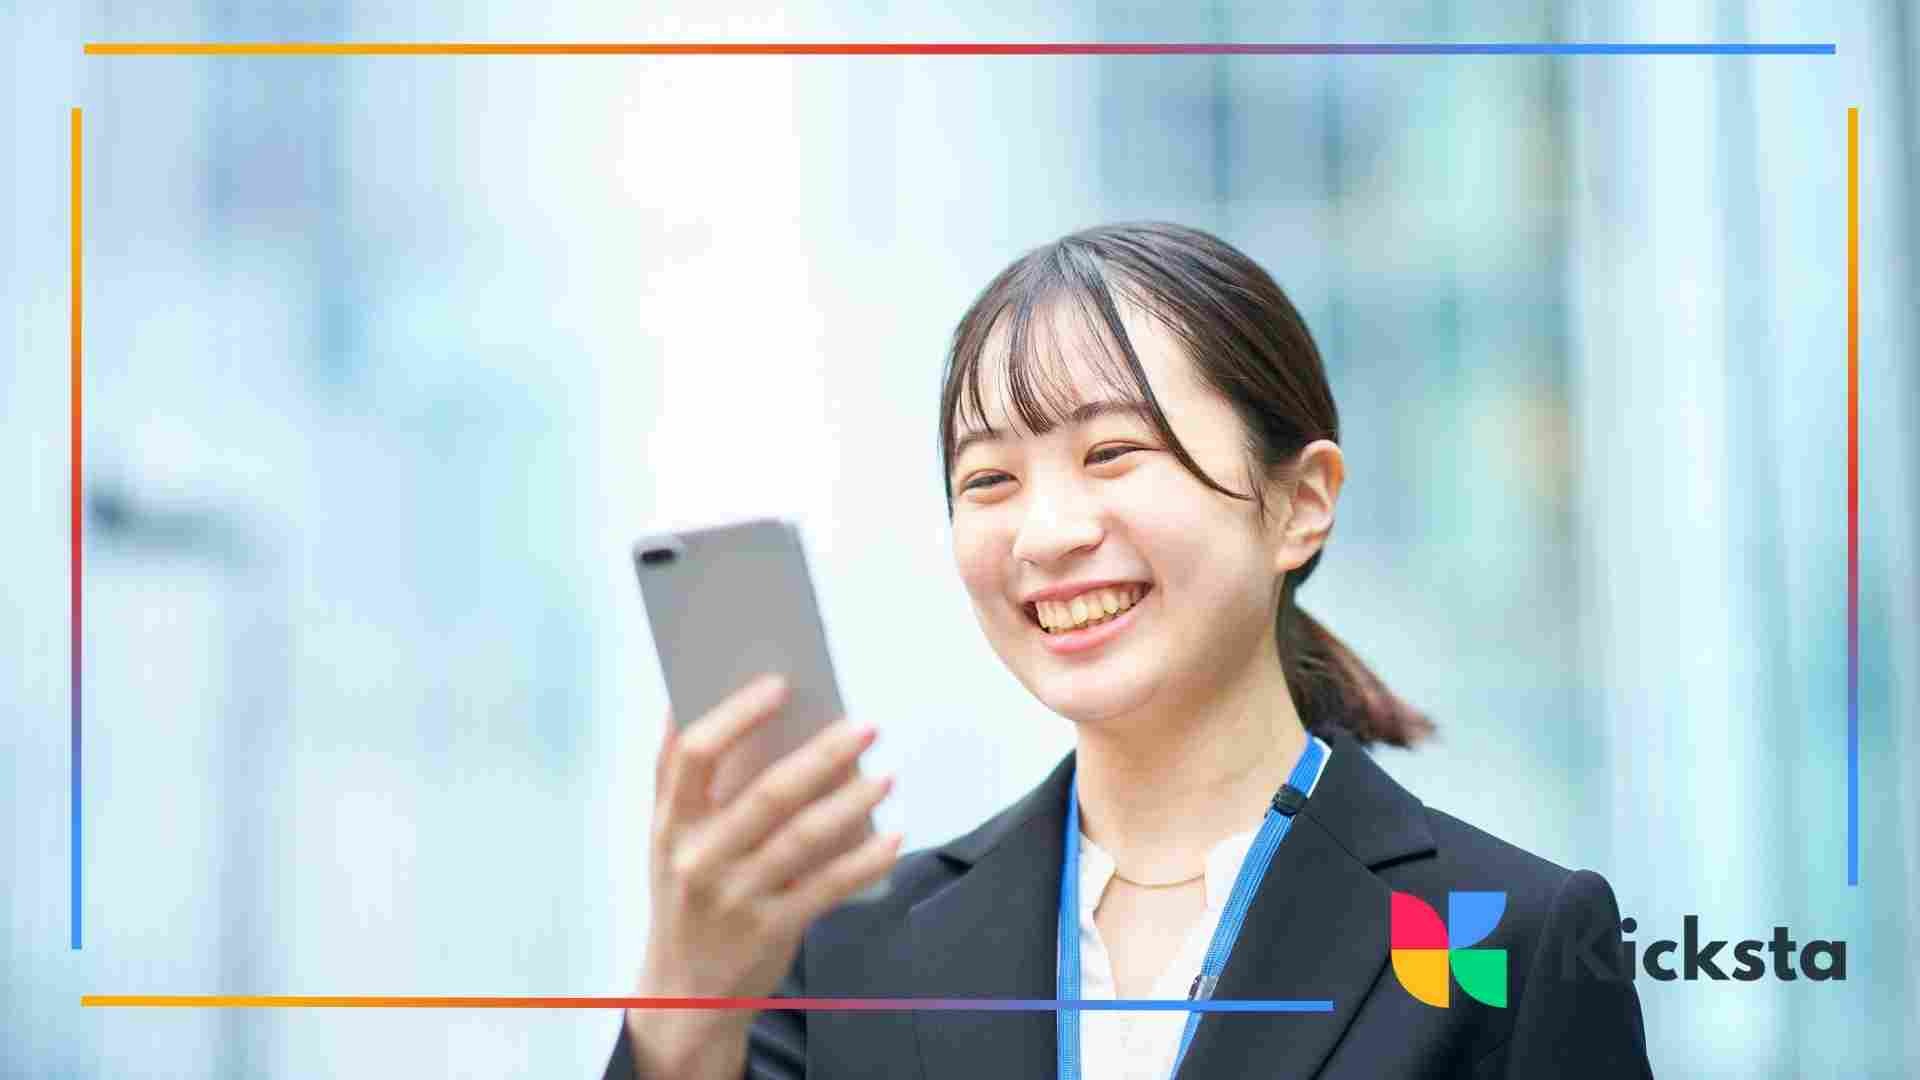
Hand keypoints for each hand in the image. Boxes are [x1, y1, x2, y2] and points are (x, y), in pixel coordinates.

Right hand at [628, 674, 899, 1076]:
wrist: (682, 997)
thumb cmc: (688, 897)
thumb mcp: (672, 841)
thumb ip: (695, 784)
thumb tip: (746, 707)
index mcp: (668, 822)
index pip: (692, 753)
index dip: (736, 714)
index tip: (779, 684)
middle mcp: (696, 856)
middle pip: (764, 793)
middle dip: (821, 754)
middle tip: (865, 724)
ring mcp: (732, 896)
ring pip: (802, 837)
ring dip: (851, 801)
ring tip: (884, 774)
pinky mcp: (767, 930)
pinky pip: (827, 886)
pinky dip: (865, 860)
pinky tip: (892, 835)